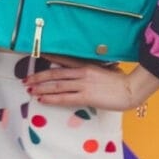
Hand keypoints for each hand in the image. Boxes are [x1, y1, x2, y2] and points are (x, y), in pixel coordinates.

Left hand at [24, 55, 158, 110]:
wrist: (131, 89)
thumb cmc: (120, 81)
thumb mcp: (103, 70)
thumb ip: (90, 70)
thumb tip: (81, 72)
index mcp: (85, 65)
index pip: (62, 60)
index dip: (48, 59)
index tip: (35, 58)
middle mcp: (81, 73)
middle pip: (54, 74)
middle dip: (38, 77)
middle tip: (26, 80)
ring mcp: (83, 84)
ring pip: (56, 86)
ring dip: (41, 88)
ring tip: (30, 90)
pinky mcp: (86, 96)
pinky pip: (64, 98)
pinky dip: (52, 99)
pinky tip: (42, 100)